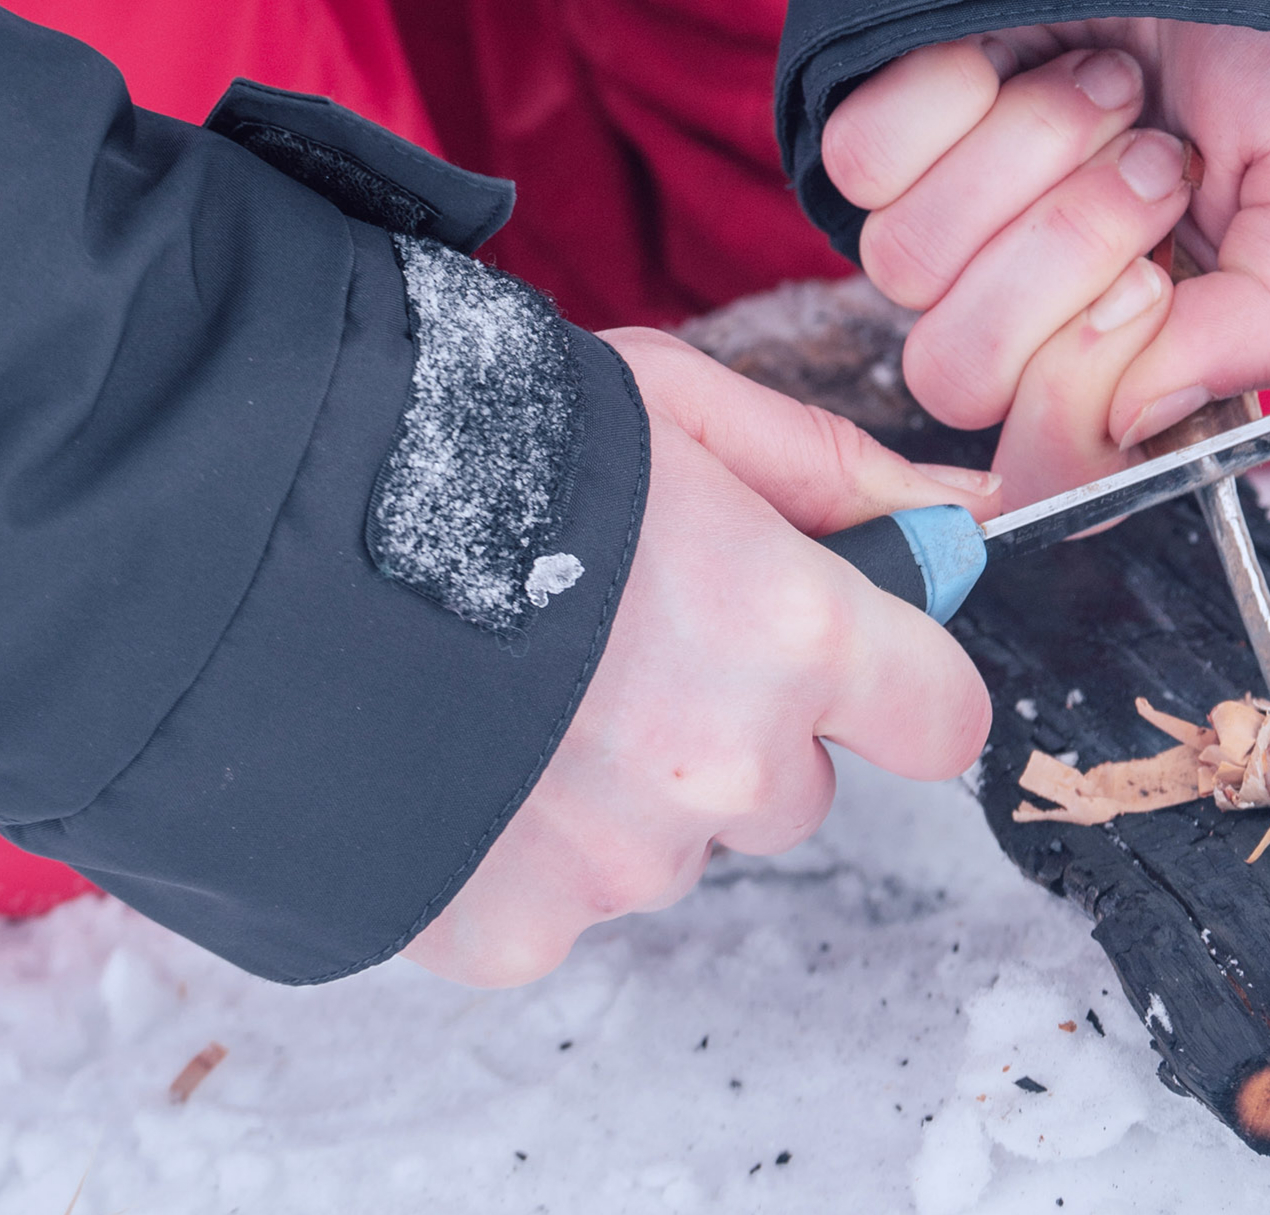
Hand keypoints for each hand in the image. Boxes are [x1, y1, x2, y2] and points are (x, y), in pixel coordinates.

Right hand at [401, 330, 999, 985]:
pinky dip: (528, 850)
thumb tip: (960, 513)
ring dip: (631, 789)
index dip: (904, 688)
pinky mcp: (513, 930)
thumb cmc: (473, 438)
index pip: (944, 719)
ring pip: (678, 845)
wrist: (246, 520)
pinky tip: (461, 757)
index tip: (859, 661)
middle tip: (624, 640)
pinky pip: (566, 905)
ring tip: (519, 689)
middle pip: (796, 787)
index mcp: (787, 633)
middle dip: (742, 727)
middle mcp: (724, 765)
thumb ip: (832, 472)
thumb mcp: (673, 403)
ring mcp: (617, 863)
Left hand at [821, 19, 1269, 504]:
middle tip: (1147, 162)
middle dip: (1060, 254)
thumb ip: (1264, 329)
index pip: (1042, 465)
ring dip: (1030, 155)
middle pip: (954, 374)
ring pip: (907, 265)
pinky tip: (1027, 53)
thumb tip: (1137, 423)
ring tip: (1109, 88)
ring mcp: (948, 226)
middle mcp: (1023, 312)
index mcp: (1125, 358)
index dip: (1079, 385)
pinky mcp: (886, 138)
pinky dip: (954, 97)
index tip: (1151, 284)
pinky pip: (862, 166)